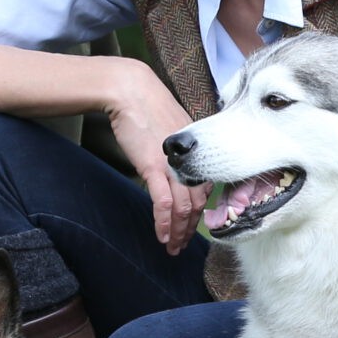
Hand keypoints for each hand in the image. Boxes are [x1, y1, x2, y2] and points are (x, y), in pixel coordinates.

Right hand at [105, 59, 208, 255]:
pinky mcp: (154, 167)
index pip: (206, 188)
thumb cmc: (148, 107)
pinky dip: (163, 222)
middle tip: (184, 244)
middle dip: (191, 228)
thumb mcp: (174, 129)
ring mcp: (174, 166)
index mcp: (198, 152)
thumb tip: (180, 165)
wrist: (131, 91)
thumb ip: (181, 150)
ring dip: (179, 231)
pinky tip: (161, 235)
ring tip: (173, 247)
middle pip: (198, 203)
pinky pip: (162, 202)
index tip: (194, 225)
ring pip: (184, 208)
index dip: (202, 211)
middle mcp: (191, 161)